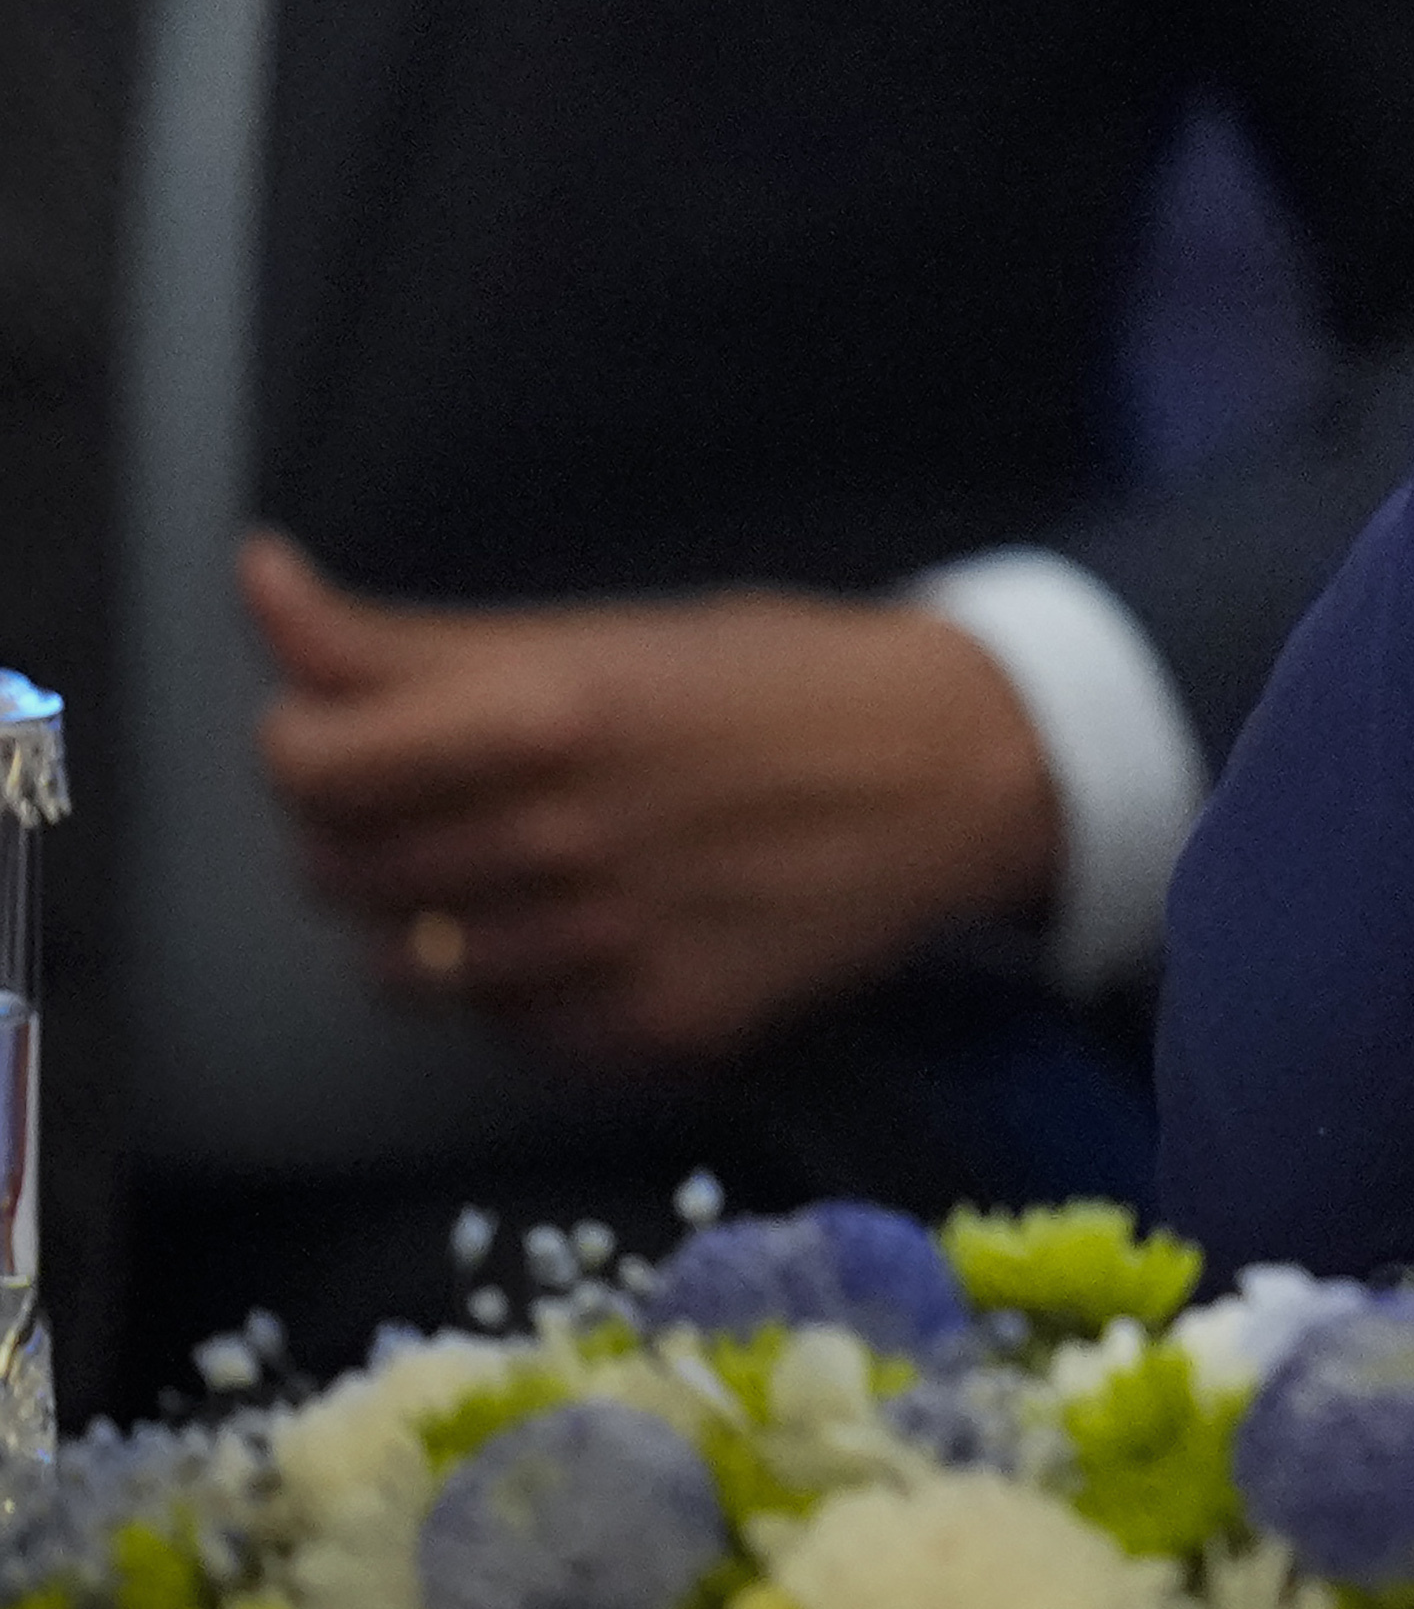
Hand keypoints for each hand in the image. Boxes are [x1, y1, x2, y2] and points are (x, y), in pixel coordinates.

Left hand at [241, 532, 1065, 1074]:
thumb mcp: (600, 635)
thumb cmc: (779, 681)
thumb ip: (410, 639)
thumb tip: (258, 578)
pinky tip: (591, 928)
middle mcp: (562, 842)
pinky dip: (522, 988)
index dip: (300, 750)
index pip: (306, 769)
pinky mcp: (655, 1028)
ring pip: (407, 971)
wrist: (959, 773)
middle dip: (363, 832)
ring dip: (433, 919)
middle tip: (444, 797)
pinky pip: (509, 1030)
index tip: (344, 736)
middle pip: (338, 873)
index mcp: (544, 718)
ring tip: (519, 868)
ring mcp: (606, 949)